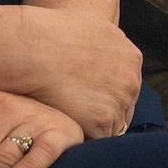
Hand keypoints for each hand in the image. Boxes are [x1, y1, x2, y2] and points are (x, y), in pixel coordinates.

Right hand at [8, 7, 143, 138]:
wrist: (35, 47)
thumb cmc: (53, 33)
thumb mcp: (92, 28)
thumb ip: (106, 46)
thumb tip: (101, 54)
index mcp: (131, 57)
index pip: (127, 86)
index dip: (108, 94)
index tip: (91, 99)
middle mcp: (131, 80)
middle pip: (124, 108)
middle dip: (106, 113)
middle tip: (81, 116)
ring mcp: (119, 102)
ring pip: (113, 127)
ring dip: (95, 128)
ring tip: (71, 122)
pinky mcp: (102, 121)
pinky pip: (97, 139)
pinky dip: (84, 137)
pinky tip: (67, 129)